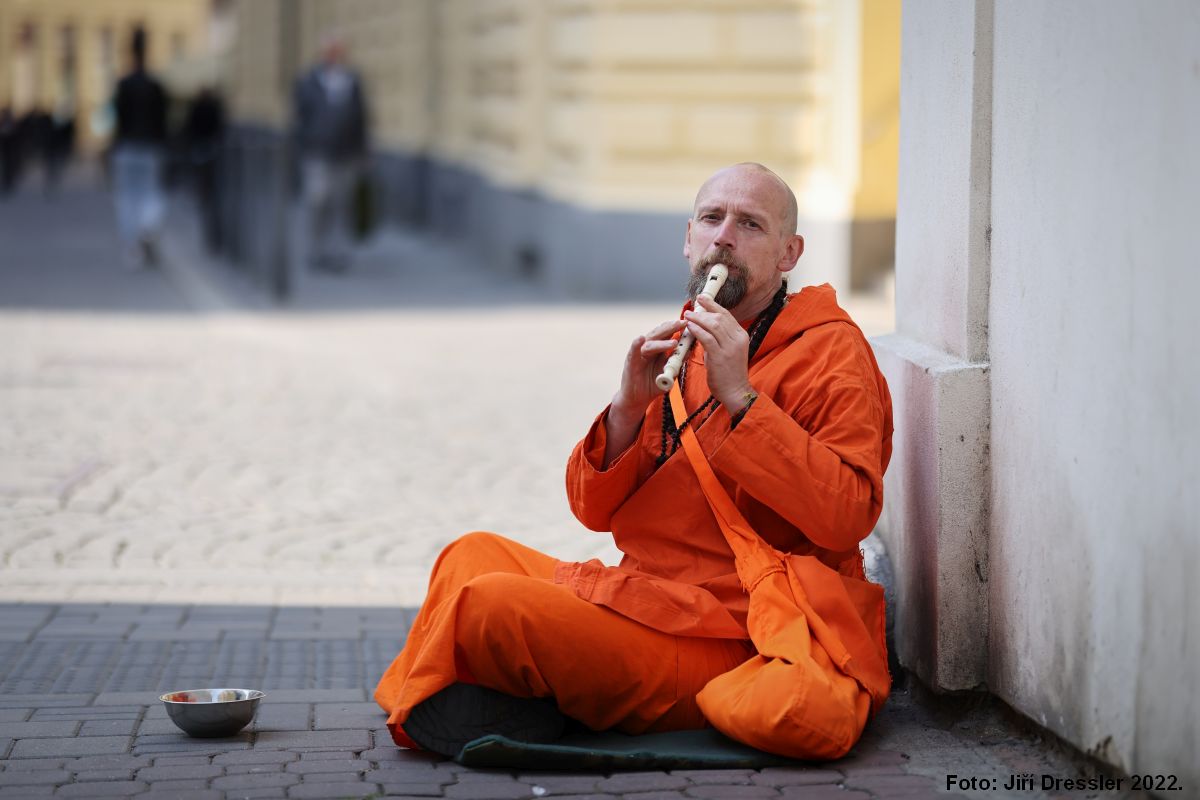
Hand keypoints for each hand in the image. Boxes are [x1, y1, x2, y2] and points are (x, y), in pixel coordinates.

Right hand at [610, 318, 686, 423]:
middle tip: (682, 323)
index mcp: (657, 349)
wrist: (637, 399)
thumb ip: (676, 363)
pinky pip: (633, 352)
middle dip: (671, 328)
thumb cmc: (652, 385)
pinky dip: (636, 345)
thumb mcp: (668, 373)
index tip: (688, 323)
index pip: (667, 334)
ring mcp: (638, 354)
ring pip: (650, 344)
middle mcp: (647, 348)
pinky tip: (640, 339)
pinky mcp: (630, 363)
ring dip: (661, 342)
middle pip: (659, 334)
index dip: (676, 327)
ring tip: (673, 343)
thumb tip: (688, 352)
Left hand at [683, 294, 753, 410]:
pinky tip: (689, 327)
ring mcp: (730, 347)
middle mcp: (738, 339)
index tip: (702, 298)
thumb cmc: (729, 373)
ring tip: (687, 316)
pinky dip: (697, 330)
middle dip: (704, 309)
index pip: (726, 314)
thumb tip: (704, 326)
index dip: (713, 305)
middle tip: (692, 307)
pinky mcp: (720, 356)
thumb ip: (719, 338)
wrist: (735, 391)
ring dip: (698, 318)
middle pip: (720, 317)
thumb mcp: (728, 350)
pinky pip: (707, 338)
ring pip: (713, 325)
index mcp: (741, 335)